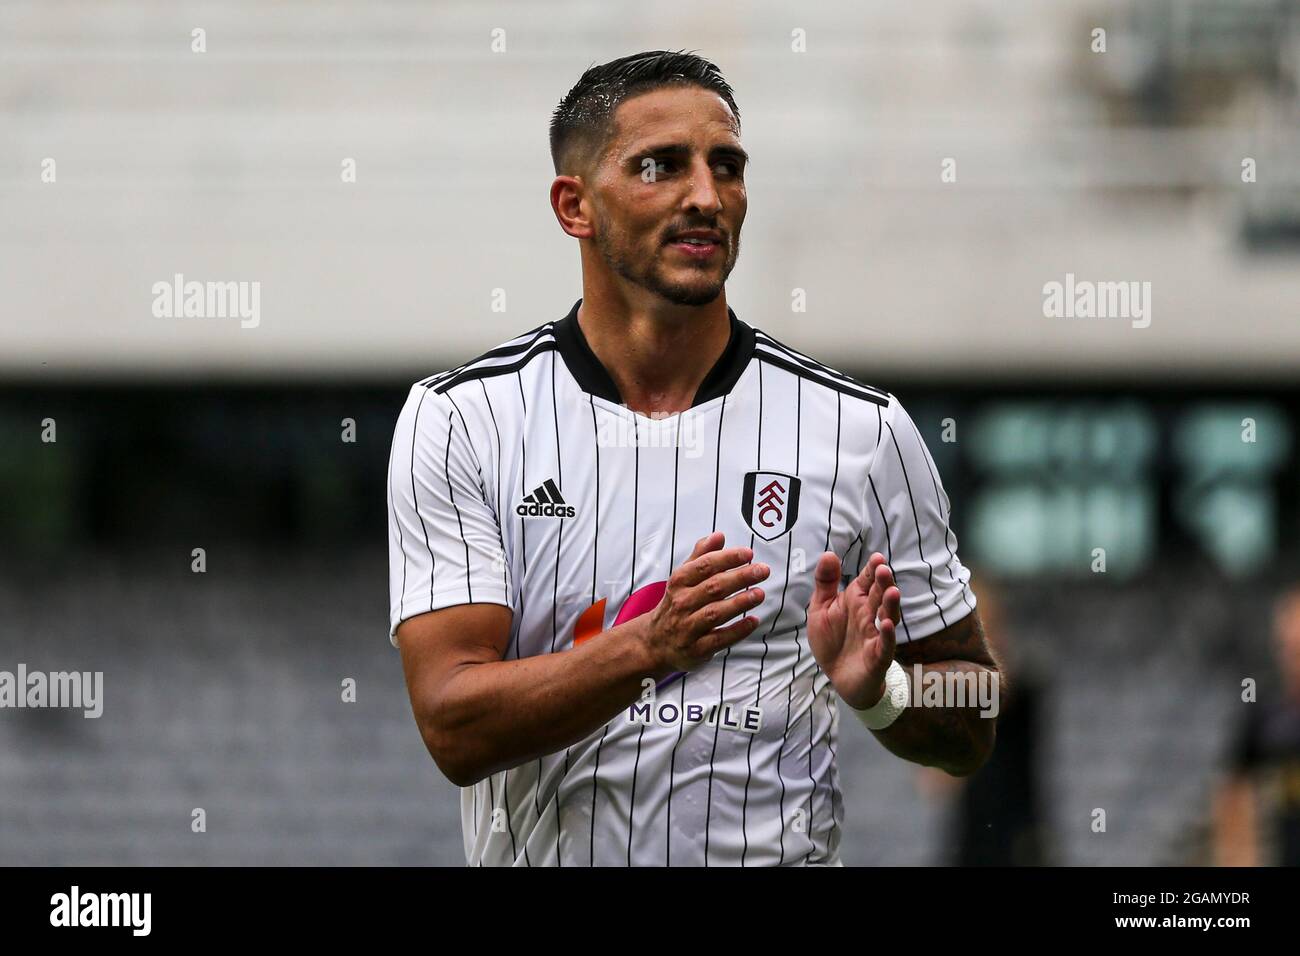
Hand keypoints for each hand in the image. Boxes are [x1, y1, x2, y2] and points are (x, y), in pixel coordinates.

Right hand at [636, 532, 769, 673]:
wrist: (656, 642)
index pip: (704, 566)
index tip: (748, 553)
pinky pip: (719, 639)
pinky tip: (753, 620)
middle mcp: (681, 604)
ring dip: (740, 602)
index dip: (727, 558)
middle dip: (740, 577)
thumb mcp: (683, 578)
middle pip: (713, 588)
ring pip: (715, 613)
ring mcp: (688, 628)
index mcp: (679, 583)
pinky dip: (737, 630)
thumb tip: (719, 536)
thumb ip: (701, 556)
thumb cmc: (677, 604)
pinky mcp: (697, 649)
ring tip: (760, 593)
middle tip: (762, 570)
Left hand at [806, 551, 901, 709]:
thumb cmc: (832, 640)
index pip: (867, 581)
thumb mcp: (821, 608)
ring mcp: (875, 635)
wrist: (838, 676)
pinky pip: (885, 645)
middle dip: (883, 583)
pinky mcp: (878, 657)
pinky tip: (886, 624)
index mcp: (856, 601)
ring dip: (890, 605)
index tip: (877, 558)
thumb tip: (829, 554)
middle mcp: (869, 615)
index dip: (872, 570)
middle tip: (883, 569)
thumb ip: (825, 583)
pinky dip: (887, 635)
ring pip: (887, 617)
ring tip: (892, 591)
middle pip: (879, 596)